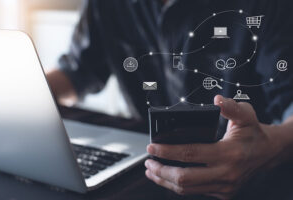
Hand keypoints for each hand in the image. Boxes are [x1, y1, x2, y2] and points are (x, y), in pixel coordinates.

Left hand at [145, 95, 281, 199]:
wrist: (269, 153)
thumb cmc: (254, 133)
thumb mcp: (246, 116)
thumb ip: (231, 107)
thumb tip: (216, 100)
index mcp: (228, 153)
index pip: (190, 153)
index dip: (167, 151)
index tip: (151, 147)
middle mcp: (226, 174)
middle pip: (184, 178)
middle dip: (161, 171)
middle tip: (148, 162)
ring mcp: (225, 187)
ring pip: (187, 189)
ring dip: (166, 181)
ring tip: (152, 171)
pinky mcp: (224, 193)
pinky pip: (196, 192)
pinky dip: (179, 186)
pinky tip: (170, 177)